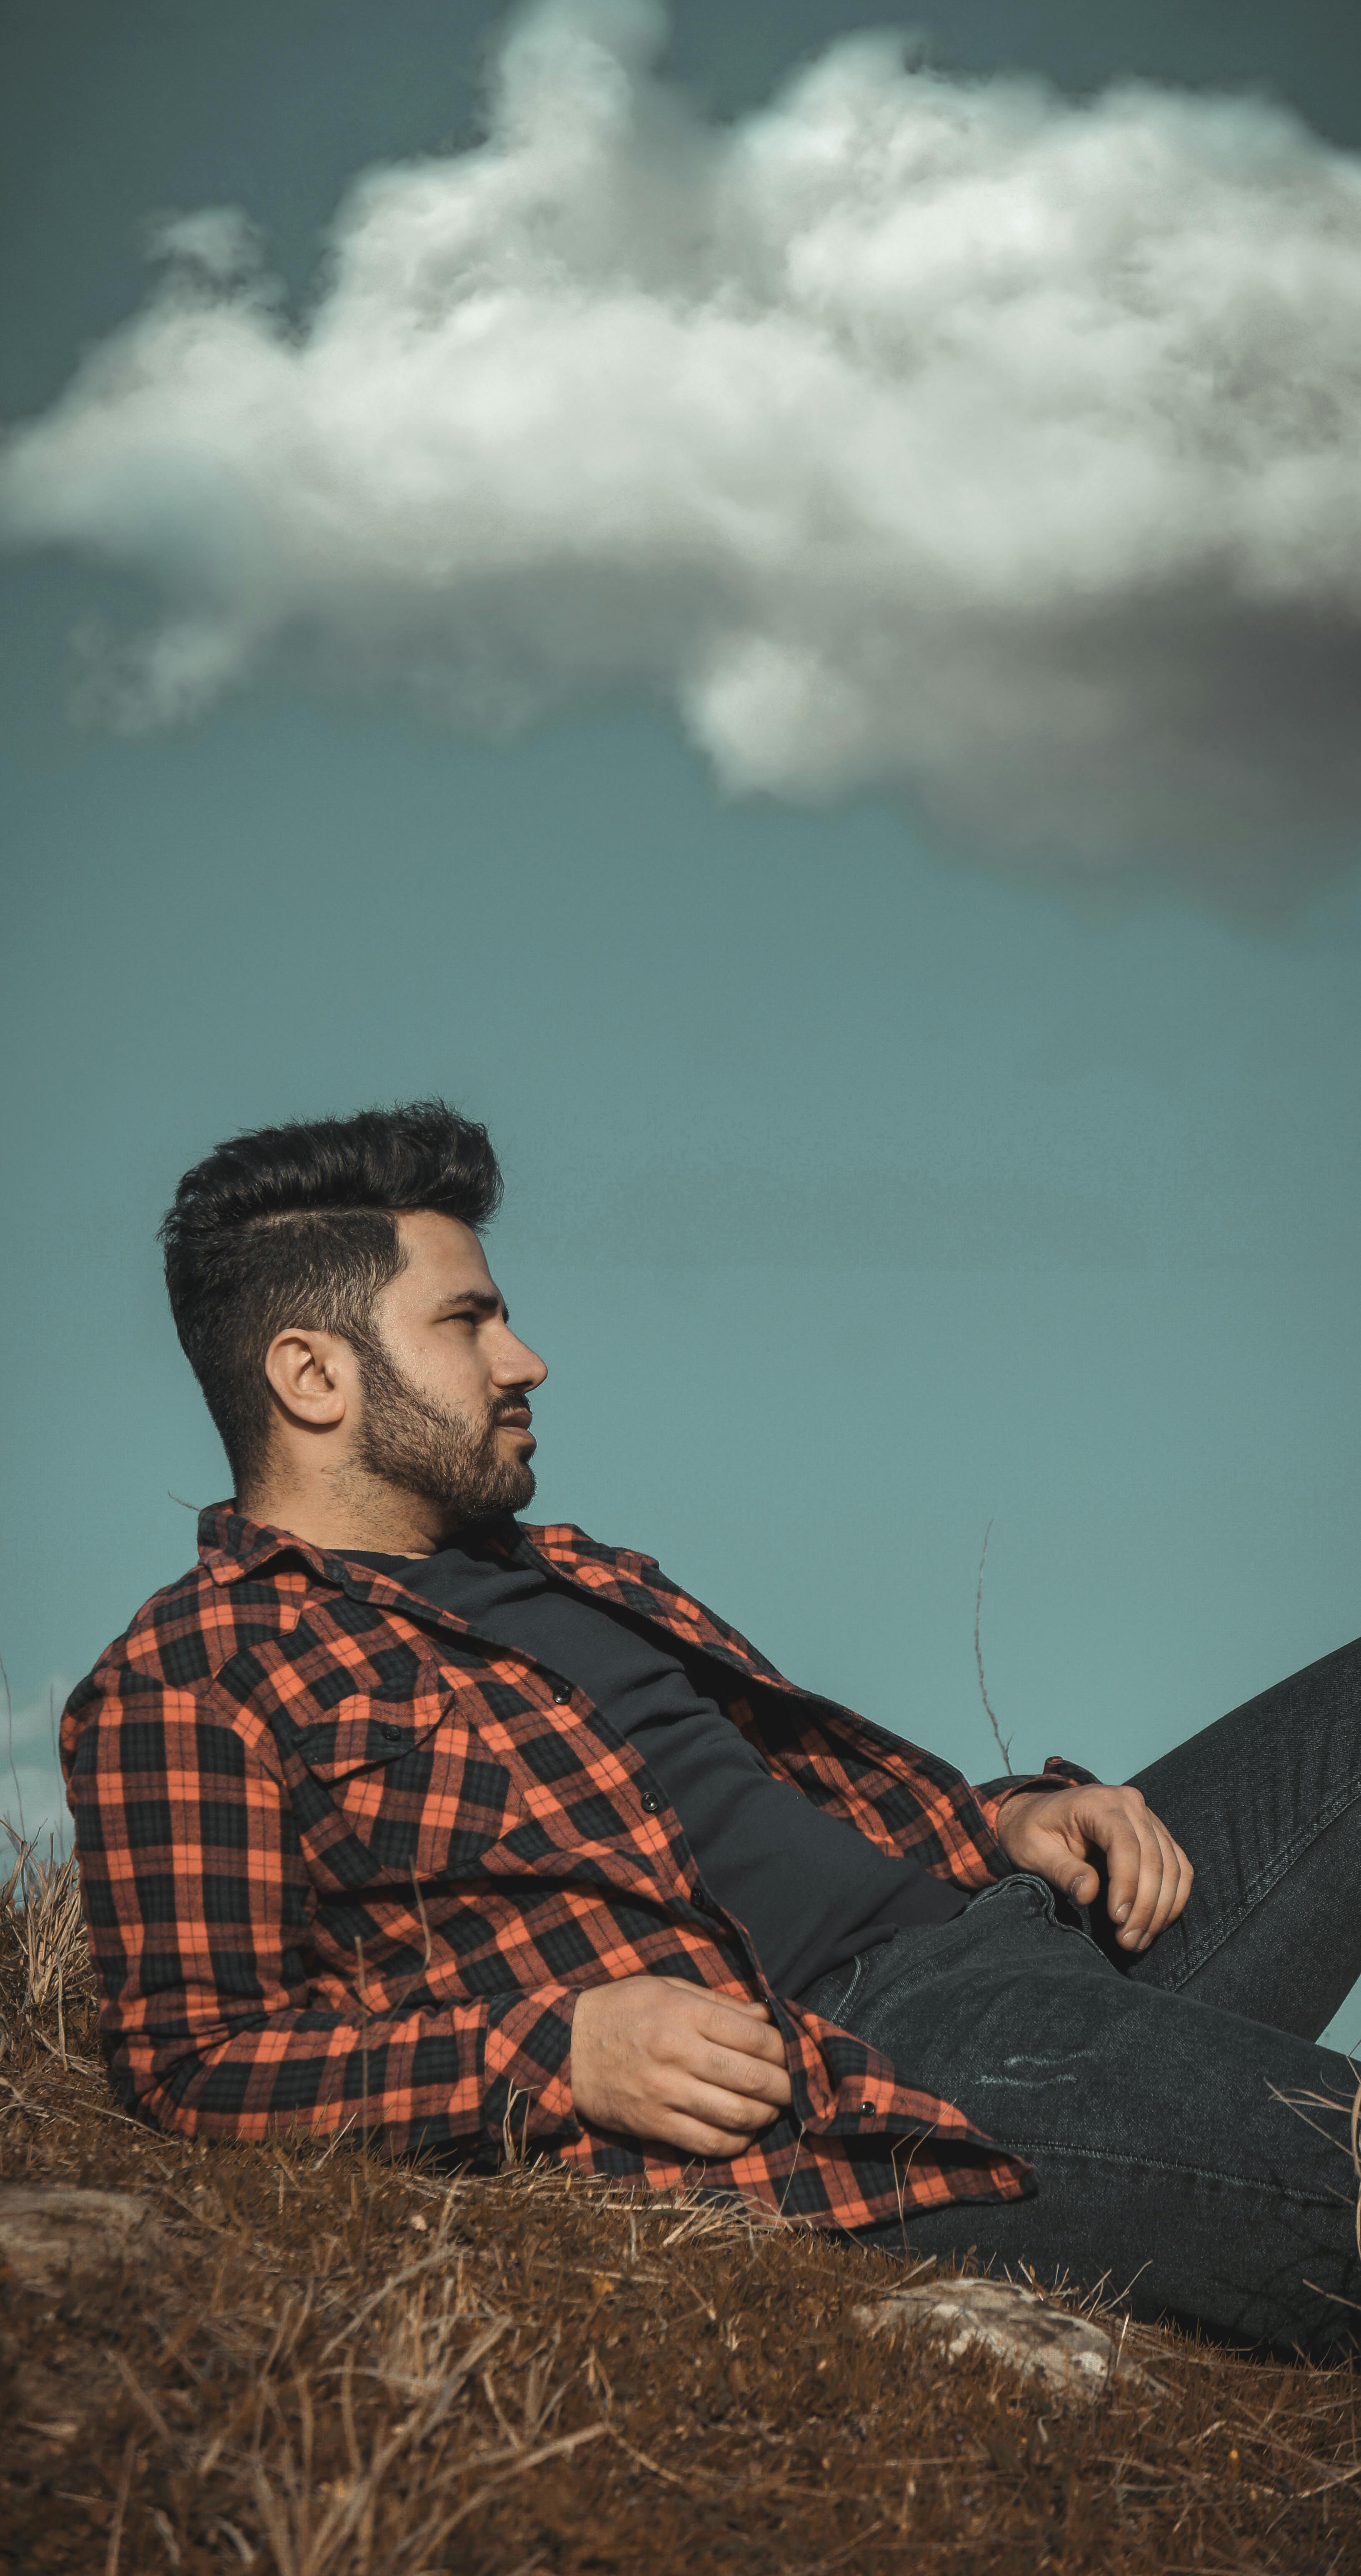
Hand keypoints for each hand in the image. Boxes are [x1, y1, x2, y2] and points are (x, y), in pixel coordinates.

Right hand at [570, 1975, 792, 2156]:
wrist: (563, 2047)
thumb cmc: (619, 2010)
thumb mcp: (665, 1987)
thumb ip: (717, 2002)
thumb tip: (765, 2016)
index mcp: (682, 2013)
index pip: (754, 2035)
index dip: (783, 2048)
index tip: (790, 2053)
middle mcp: (676, 2053)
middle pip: (752, 2077)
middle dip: (784, 2086)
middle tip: (791, 2086)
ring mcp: (664, 2093)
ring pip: (736, 2115)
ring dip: (765, 2115)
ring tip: (771, 2109)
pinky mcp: (653, 2125)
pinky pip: (708, 2143)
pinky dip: (736, 2142)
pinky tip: (743, 2132)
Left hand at [994, 1782, 1192, 1951]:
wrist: (1038, 1814)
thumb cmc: (1032, 1832)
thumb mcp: (1033, 1851)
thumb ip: (1061, 1870)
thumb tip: (1089, 1893)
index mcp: (1098, 1802)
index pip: (1125, 1845)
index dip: (1126, 1885)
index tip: (1117, 1920)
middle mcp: (1130, 1804)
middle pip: (1153, 1859)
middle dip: (1145, 1906)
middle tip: (1128, 1941)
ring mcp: (1148, 1817)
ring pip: (1172, 1867)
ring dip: (1161, 1909)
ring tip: (1139, 1939)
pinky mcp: (1157, 1834)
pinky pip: (1179, 1867)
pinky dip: (1173, 1898)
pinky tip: (1156, 1924)